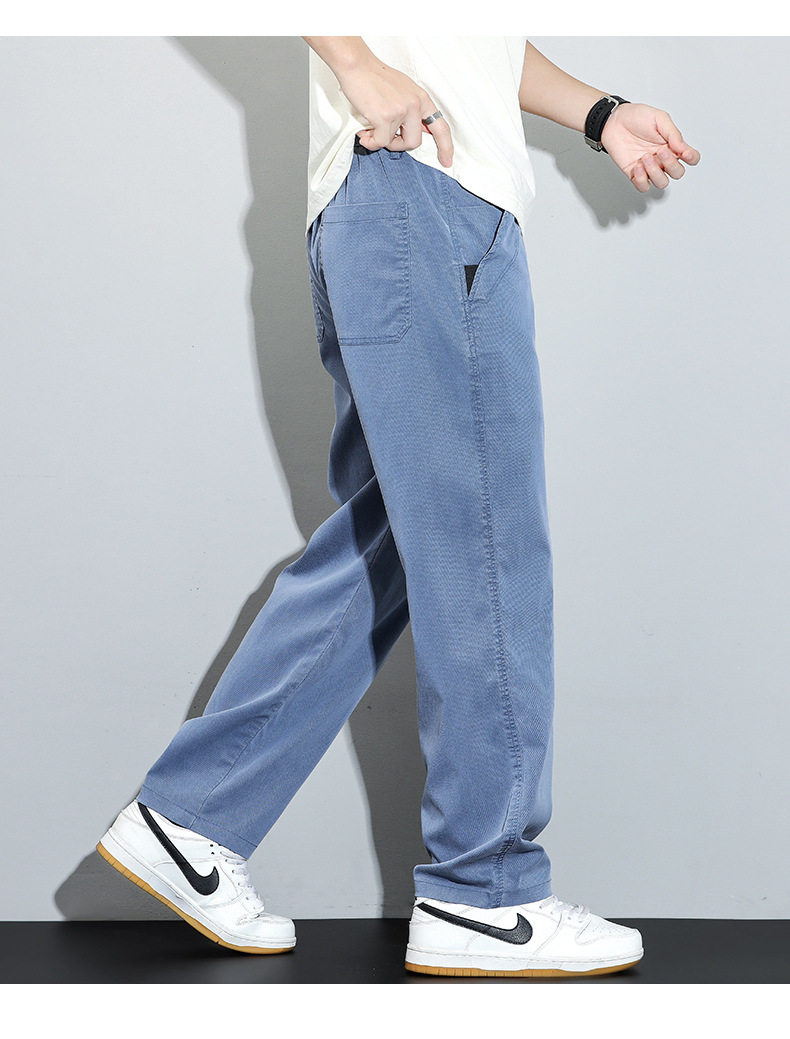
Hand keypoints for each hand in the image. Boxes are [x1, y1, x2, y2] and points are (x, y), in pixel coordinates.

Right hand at [336, 57, 453, 167]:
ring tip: (369, 129)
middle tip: (386, 139)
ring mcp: (401, 110)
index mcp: (421, 98)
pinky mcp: (385, 116)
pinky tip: (364, 133)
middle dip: (399, 145)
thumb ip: (412, 109)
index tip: (446, 161)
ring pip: (393, 142)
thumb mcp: (403, 90)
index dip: (446, 147)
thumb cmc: (375, 78)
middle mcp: (414, 104)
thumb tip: (419, 129)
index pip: (440, 127)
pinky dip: (370, 142)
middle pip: (414, 142)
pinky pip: (380, 142)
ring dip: (379, 140)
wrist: (357, 65)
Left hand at [600, 102, 699, 192]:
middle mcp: (663, 158)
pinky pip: (644, 186)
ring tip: (645, 157)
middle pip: (677, 173)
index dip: (692, 159)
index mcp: (673, 145)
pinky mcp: (635, 174)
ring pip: (662, 182)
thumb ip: (673, 134)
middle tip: (660, 151)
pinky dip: (642, 180)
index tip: (684, 153)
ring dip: (655, 172)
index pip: (691, 158)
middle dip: (670, 164)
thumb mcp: (659, 119)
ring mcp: (650, 167)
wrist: (614, 121)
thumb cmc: (637, 117)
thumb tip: (683, 148)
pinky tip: (638, 166)